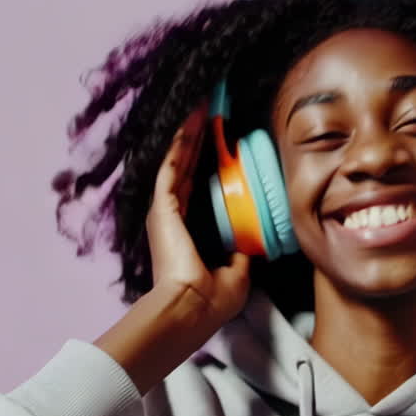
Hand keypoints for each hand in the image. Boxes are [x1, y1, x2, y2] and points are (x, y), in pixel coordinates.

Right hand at [146, 105, 250, 328]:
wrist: (191, 308)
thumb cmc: (211, 299)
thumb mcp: (236, 272)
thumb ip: (241, 253)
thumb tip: (252, 240)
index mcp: (188, 231)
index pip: (198, 186)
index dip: (208, 162)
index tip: (220, 140)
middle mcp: (173, 216)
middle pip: (187, 167)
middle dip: (199, 139)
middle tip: (209, 111)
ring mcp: (165, 209)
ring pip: (178, 161)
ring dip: (189, 133)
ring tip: (200, 106)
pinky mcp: (162, 206)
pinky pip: (172, 165)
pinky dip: (180, 142)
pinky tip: (190, 121)